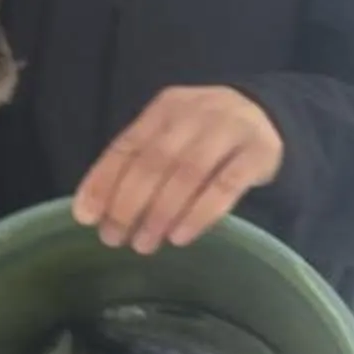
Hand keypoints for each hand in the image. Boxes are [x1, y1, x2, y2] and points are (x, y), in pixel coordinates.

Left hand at [73, 87, 284, 254]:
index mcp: (165, 108)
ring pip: (188, 174)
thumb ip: (139, 163)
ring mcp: (230, 130)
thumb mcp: (171, 137)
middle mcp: (196, 113)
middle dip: (128, 204)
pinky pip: (226, 186)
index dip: (103, 182)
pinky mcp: (259, 152)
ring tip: (144, 245)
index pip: (127, 145)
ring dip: (161, 213)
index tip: (85, 218)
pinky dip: (200, 213)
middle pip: (155, 161)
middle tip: (114, 238)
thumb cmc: (205, 137)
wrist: (268, 118)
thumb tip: (93, 211)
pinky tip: (180, 236)